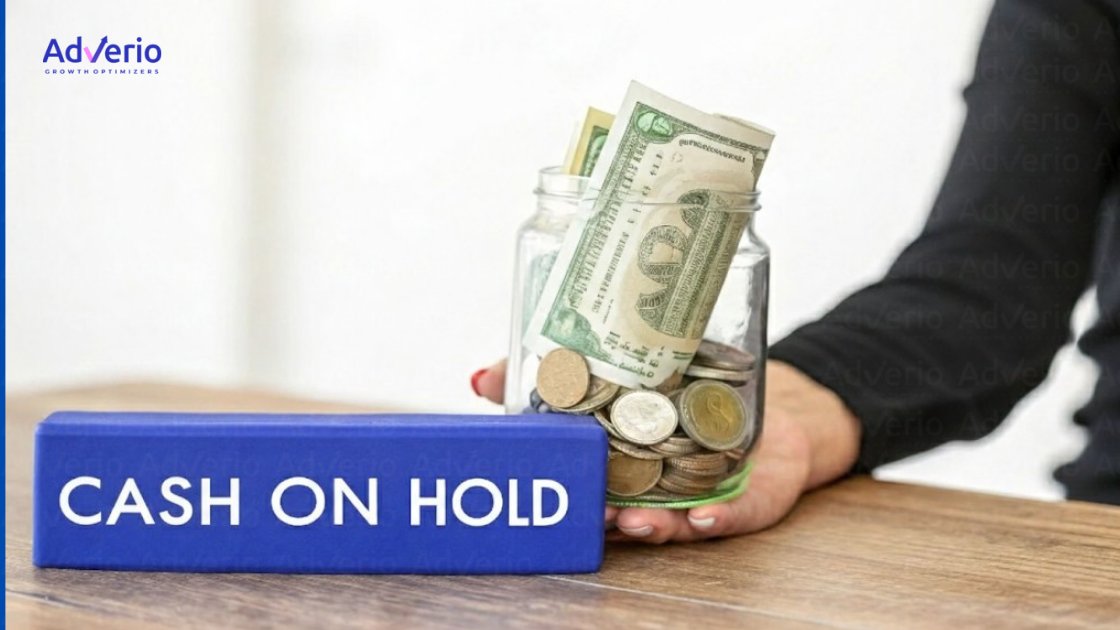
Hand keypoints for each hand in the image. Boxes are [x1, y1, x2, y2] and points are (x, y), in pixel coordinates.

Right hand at [470, 359, 858, 542]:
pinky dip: (723, 517)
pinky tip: (706, 515)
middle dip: (605, 516)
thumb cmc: (684, 383)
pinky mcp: (752, 495)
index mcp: (622, 462)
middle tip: (589, 513)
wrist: (772, 383)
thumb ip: (547, 372)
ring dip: (653, 525)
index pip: (587, 484)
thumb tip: (476, 379)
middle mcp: (659, 486)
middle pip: (626, 509)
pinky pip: (740, 511)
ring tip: (636, 521)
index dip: (566, 491)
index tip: (544, 493)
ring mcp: (705, 492)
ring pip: (675, 520)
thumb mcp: (616, 363)